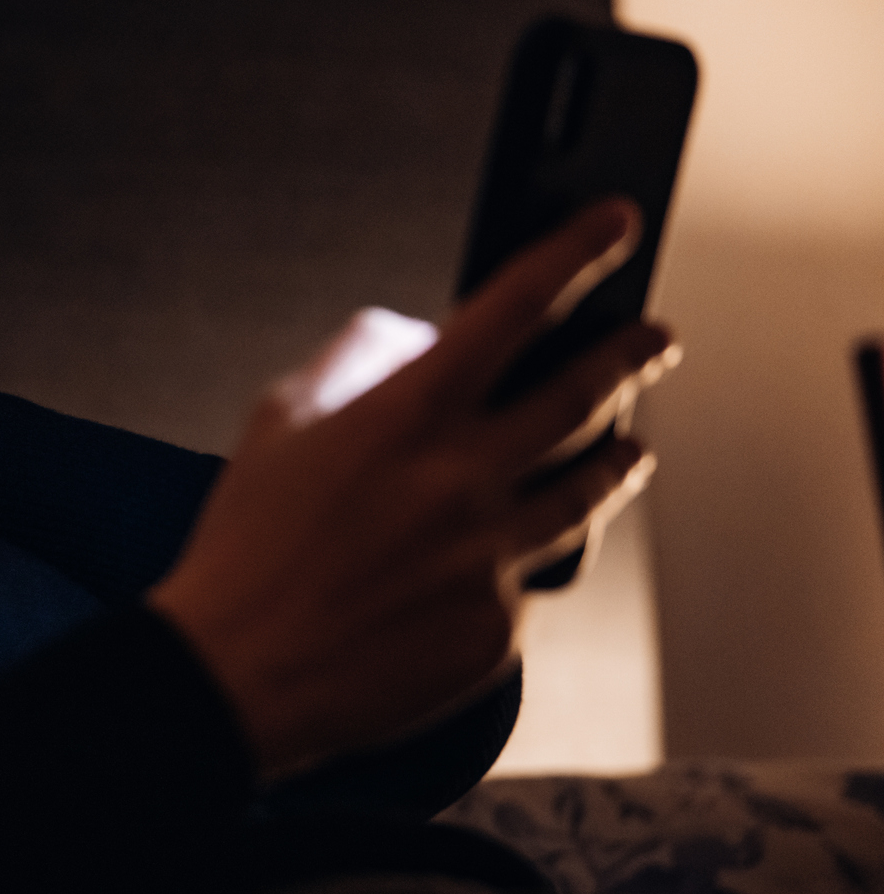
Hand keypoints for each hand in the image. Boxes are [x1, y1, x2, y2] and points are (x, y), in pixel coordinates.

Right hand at [146, 199, 678, 778]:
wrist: (238, 669)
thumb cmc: (246, 547)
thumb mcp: (278, 422)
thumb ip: (355, 362)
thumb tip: (412, 336)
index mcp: (407, 415)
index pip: (514, 307)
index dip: (573, 252)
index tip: (614, 223)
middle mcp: (464, 480)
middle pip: (584, 396)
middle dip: (632, 354)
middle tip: (654, 336)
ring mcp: (491, 557)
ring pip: (592, 490)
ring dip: (619, 454)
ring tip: (630, 442)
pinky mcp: (499, 627)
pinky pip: (539, 573)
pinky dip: (532, 550)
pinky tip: (515, 544)